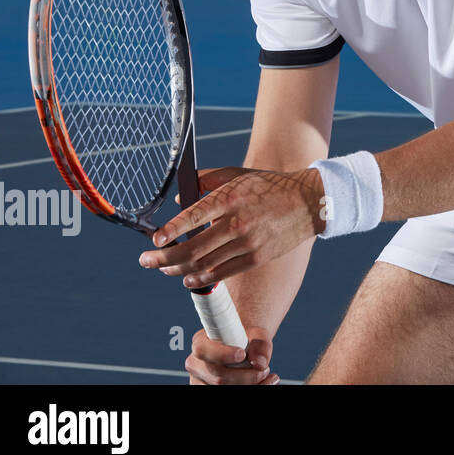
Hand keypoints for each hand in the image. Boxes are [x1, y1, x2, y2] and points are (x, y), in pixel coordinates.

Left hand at [139, 166, 324, 287]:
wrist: (308, 202)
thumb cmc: (269, 186)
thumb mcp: (238, 175)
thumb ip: (208, 181)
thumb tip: (180, 198)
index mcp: (229, 198)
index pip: (192, 217)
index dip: (170, 231)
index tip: (154, 240)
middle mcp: (236, 222)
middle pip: (192, 249)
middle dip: (162, 259)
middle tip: (146, 261)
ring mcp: (247, 243)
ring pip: (204, 265)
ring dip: (178, 271)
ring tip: (165, 269)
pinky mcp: (256, 258)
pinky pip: (222, 273)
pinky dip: (202, 279)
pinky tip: (189, 279)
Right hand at [186, 325, 278, 384]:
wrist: (241, 348)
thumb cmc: (245, 339)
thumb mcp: (256, 334)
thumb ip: (261, 344)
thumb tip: (261, 363)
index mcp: (201, 343)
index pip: (203, 350)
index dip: (222, 354)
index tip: (242, 354)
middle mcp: (196, 364)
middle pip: (218, 377)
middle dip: (245, 376)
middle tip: (264, 369)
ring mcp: (200, 381)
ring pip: (222, 388)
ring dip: (249, 385)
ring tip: (265, 375)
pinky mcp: (207, 389)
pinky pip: (226, 393)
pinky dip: (249, 388)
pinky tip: (262, 383)